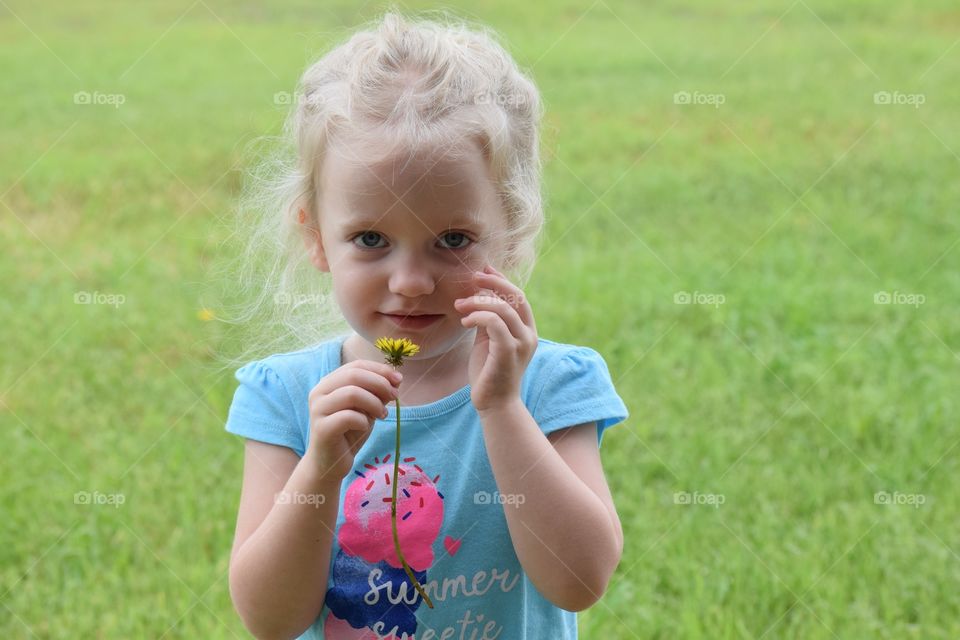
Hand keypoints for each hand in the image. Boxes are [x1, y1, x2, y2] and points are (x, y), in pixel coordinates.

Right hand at [305, 359, 401, 478]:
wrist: (330, 463)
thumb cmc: (349, 433)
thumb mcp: (367, 408)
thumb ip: (378, 392)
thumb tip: (396, 378)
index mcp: (329, 382)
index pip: (356, 365)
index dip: (379, 369)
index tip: (398, 379)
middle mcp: (319, 392)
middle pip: (354, 375)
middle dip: (380, 384)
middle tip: (394, 396)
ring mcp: (318, 409)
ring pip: (352, 393)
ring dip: (374, 402)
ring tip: (382, 414)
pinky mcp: (321, 428)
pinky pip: (349, 416)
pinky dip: (364, 420)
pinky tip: (366, 427)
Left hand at [454, 264, 537, 413]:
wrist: (495, 404)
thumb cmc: (489, 372)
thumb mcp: (488, 340)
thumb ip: (488, 319)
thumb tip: (480, 296)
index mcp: (527, 330)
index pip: (518, 296)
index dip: (501, 280)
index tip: (484, 270)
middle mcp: (529, 335)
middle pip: (516, 296)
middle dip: (493, 282)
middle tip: (473, 277)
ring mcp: (521, 343)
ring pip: (502, 308)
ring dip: (478, 302)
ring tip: (460, 306)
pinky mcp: (508, 352)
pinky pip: (494, 323)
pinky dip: (478, 316)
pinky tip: (464, 321)